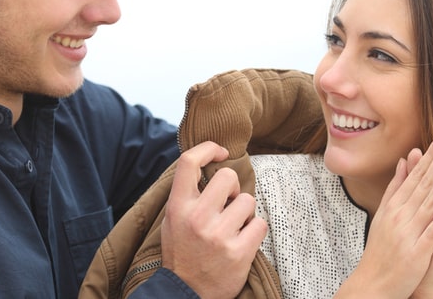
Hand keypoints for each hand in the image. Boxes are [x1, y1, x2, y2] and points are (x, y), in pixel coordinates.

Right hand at [160, 141, 267, 298]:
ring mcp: (218, 235)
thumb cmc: (182, 253)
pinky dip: (255, 231)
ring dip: (244, 213)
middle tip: (228, 204)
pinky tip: (242, 241)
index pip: (189, 162)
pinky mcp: (238, 252)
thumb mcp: (172, 221)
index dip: (208, 149)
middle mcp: (197, 218)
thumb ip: (187, 195)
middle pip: (228, 177)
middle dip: (233, 188)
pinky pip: (260, 224)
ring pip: (248, 201)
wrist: (185, 294)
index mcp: (178, 207)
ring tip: (233, 227)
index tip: (221, 152)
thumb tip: (207, 166)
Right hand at [335, 133, 432, 297]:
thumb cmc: (381, 249)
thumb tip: (406, 159)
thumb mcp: (386, 212)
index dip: (432, 154)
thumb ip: (396, 186)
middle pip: (424, 181)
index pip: (417, 174)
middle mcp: (400, 213)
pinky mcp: (417, 251)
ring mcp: (408, 231)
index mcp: (395, 204)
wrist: (372, 284)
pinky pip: (431, 229)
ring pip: (429, 200)